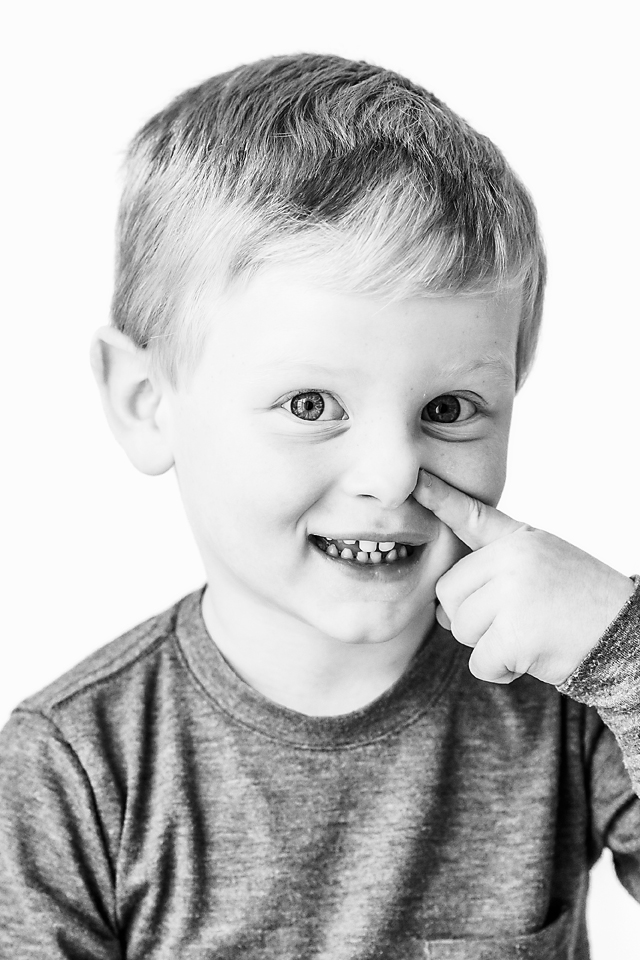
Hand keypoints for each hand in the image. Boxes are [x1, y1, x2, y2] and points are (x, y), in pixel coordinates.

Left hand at [414, 471, 634, 684]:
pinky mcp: (515, 633)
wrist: (629, 636)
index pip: (469, 516)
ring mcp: (513, 593)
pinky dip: (500, 670)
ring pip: (461, 630)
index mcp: (518, 539)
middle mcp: (513, 558)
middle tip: (517, 620)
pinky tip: (530, 657)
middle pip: (449, 595)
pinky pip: (479, 661)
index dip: (439, 497)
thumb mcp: (543, 563)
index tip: (417, 480)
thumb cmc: (582, 603)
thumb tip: (443, 608)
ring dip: (488, 646)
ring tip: (530, 635)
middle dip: (472, 619)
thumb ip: (495, 568)